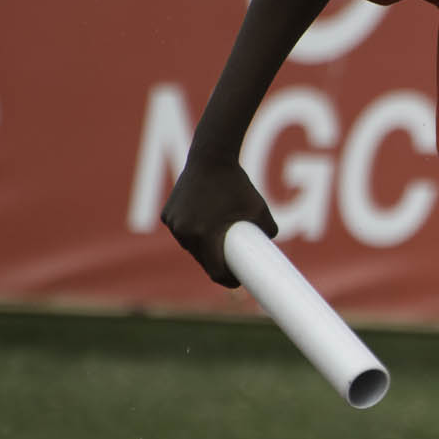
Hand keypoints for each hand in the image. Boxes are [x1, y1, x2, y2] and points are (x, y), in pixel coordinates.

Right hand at [161, 153, 277, 286]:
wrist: (211, 157)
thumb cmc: (237, 184)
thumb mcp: (259, 209)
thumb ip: (269, 232)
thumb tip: (271, 251)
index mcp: (206, 235)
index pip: (216, 272)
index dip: (229, 280)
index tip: (239, 281)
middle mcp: (185, 232)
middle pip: (203, 261)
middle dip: (218, 264)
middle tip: (234, 261)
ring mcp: (174, 224)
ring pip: (191, 248)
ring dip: (204, 249)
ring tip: (219, 240)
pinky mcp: (167, 215)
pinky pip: (182, 233)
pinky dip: (192, 233)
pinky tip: (203, 226)